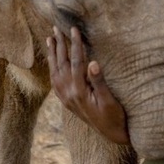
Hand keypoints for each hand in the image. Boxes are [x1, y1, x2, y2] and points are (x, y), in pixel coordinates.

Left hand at [46, 26, 129, 144]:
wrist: (111, 134)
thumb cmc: (114, 116)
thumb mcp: (110, 100)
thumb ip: (100, 82)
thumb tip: (94, 63)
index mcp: (79, 91)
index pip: (76, 62)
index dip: (75, 45)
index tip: (73, 29)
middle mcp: (69, 95)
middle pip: (61, 65)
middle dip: (59, 45)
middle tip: (55, 29)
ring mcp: (66, 99)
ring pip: (55, 72)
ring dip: (52, 55)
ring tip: (49, 40)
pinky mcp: (67, 102)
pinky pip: (55, 82)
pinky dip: (52, 69)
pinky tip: (52, 62)